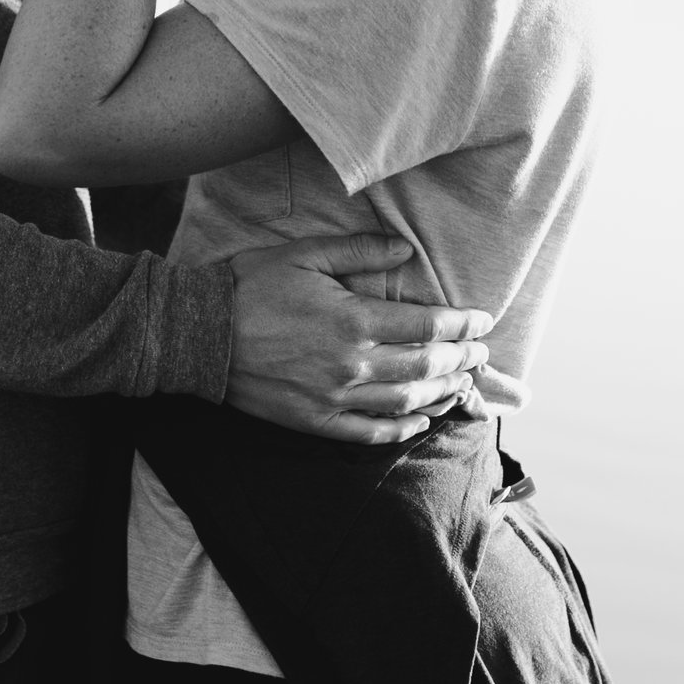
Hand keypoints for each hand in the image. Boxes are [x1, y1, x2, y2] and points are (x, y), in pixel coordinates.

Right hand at [224, 232, 495, 444]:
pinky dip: (402, 430)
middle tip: (483, 353)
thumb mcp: (303, 255)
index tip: (483, 320)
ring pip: (407, 402)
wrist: (200, 334)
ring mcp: (335, 398)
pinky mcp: (316, 421)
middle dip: (463, 359)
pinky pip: (371, 433)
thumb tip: (404, 251)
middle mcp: (353, 364)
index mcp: (353, 320)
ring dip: (443, 393)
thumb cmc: (249, 287)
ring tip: (464, 383)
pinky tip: (421, 422)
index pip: (427, 326)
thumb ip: (357, 251)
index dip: (462, 323)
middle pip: (427, 365)